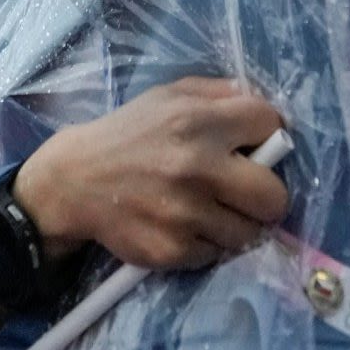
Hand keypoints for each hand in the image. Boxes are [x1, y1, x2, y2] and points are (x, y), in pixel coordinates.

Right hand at [12, 76, 289, 267]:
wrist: (74, 182)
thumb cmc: (129, 134)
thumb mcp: (168, 96)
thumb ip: (219, 95)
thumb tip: (270, 112)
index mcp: (198, 121)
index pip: (269, 124)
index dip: (268, 134)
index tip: (254, 145)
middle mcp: (197, 167)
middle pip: (275, 197)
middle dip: (266, 195)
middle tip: (245, 193)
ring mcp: (186, 214)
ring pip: (249, 233)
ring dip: (235, 223)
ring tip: (209, 210)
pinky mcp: (174, 250)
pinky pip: (216, 254)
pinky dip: (205, 243)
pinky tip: (183, 226)